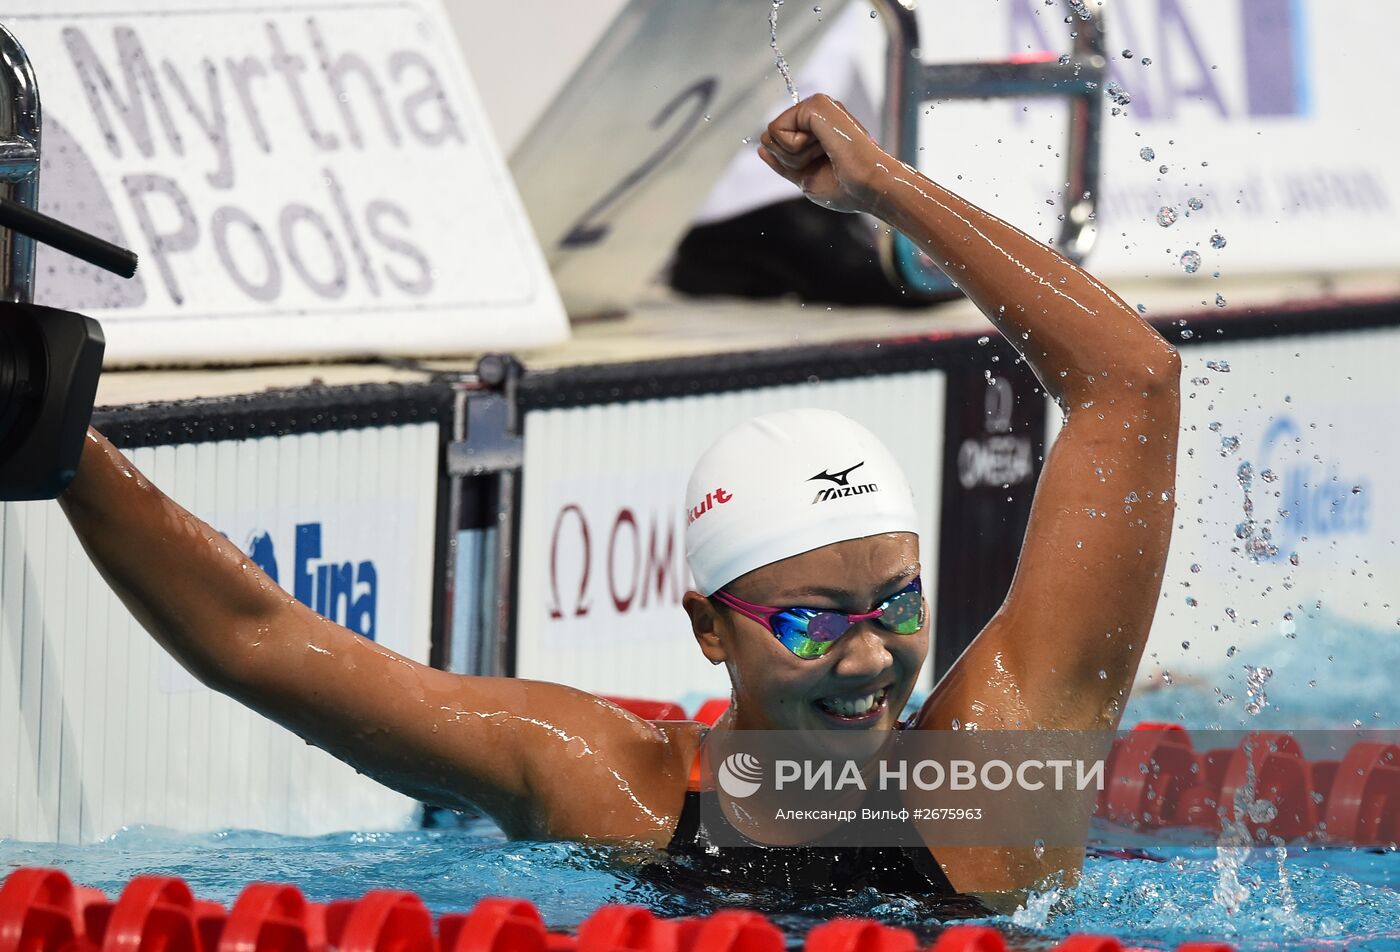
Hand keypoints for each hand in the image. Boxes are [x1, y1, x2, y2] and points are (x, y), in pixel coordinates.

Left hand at [758, 94, 886, 213]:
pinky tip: (822, 147)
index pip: (778, 144)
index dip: (789, 164)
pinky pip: (775, 131)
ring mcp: (816, 106)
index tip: (824, 168)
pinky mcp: (813, 104)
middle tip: (822, 162)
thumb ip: (784, 163)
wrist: (868, 187)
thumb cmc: (846, 188)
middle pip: (770, 140)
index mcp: (818, 130)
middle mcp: (817, 114)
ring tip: (825, 154)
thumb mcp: (806, 177)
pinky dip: (794, 149)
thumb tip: (761, 147)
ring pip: (770, 135)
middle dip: (789, 161)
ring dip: (793, 157)